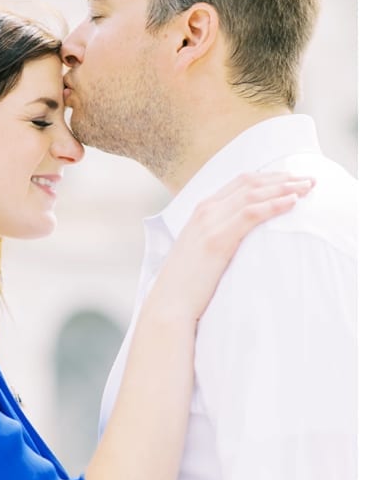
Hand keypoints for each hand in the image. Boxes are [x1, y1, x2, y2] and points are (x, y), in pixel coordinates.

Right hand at [151, 171, 312, 322]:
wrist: (170, 301)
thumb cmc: (188, 281)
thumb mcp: (203, 249)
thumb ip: (220, 233)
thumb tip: (247, 235)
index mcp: (201, 210)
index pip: (240, 182)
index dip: (270, 177)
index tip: (293, 179)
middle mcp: (204, 210)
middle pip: (250, 183)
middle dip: (283, 178)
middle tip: (310, 180)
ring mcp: (209, 223)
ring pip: (253, 194)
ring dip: (284, 188)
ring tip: (308, 187)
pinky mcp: (217, 239)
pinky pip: (251, 214)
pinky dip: (274, 205)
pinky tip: (292, 202)